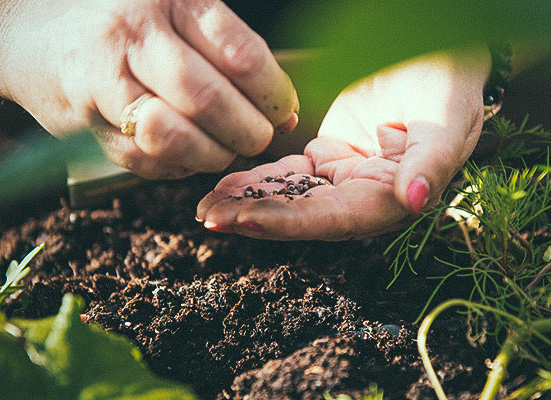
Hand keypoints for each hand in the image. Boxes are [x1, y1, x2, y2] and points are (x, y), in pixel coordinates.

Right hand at [0, 0, 297, 178]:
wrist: (43, 37)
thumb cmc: (131, 26)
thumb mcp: (181, 16)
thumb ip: (231, 53)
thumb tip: (285, 111)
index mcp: (171, 0)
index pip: (240, 54)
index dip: (273, 93)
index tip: (284, 111)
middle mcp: (134, 36)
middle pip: (208, 98)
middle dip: (248, 130)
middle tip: (260, 137)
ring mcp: (105, 80)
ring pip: (175, 135)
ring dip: (214, 153)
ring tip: (227, 148)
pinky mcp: (87, 123)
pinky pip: (146, 161)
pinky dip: (180, 166)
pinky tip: (190, 154)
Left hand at [196, 47, 490, 239]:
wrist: (436, 60)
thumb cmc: (449, 86)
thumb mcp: (449, 118)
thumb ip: (433, 161)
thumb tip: (416, 201)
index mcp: (394, 196)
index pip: (338, 218)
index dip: (292, 222)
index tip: (247, 220)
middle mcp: (364, 197)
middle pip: (305, 217)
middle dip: (258, 219)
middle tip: (211, 218)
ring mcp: (343, 180)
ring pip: (290, 200)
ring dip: (249, 205)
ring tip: (207, 208)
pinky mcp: (327, 160)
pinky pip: (288, 175)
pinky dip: (257, 181)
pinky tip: (224, 185)